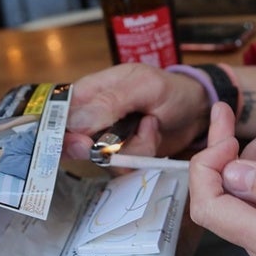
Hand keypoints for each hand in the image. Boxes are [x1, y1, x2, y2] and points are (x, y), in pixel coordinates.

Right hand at [64, 63, 209, 158]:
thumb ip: (110, 101)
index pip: (57, 114)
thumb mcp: (144, 87)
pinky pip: (120, 168)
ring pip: (100, 159)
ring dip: (130, 148)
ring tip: (150, 126)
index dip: (61, 132)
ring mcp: (107, 140)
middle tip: (118, 142)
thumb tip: (75, 121)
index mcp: (90, 91)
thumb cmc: (171, 90)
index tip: (82, 143)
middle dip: (99, 147)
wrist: (197, 112)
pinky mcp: (123, 156)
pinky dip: (141, 156)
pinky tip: (153, 137)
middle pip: (72, 143)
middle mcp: (92, 117)